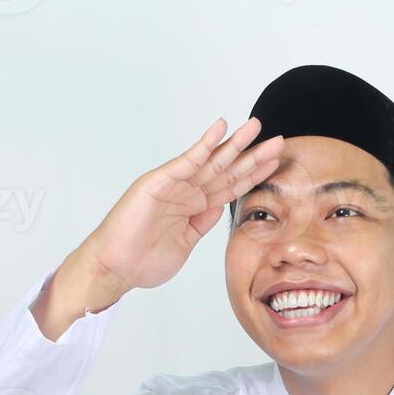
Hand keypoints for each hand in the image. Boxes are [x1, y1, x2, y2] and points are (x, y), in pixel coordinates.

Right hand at [34, 117, 282, 336]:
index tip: (276, 164)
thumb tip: (221, 207)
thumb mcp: (186, 243)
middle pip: (227, 170)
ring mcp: (174, 184)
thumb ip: (203, 223)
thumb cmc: (143, 260)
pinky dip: (204, 144)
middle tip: (278, 141)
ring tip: (256, 126)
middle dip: (253, 156)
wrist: (115, 267)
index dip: (254, 176)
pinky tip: (221, 128)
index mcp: (194, 207)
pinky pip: (187, 160)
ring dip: (235, 144)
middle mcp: (187, 192)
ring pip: (212, 161)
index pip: (231, 187)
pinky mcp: (160, 181)